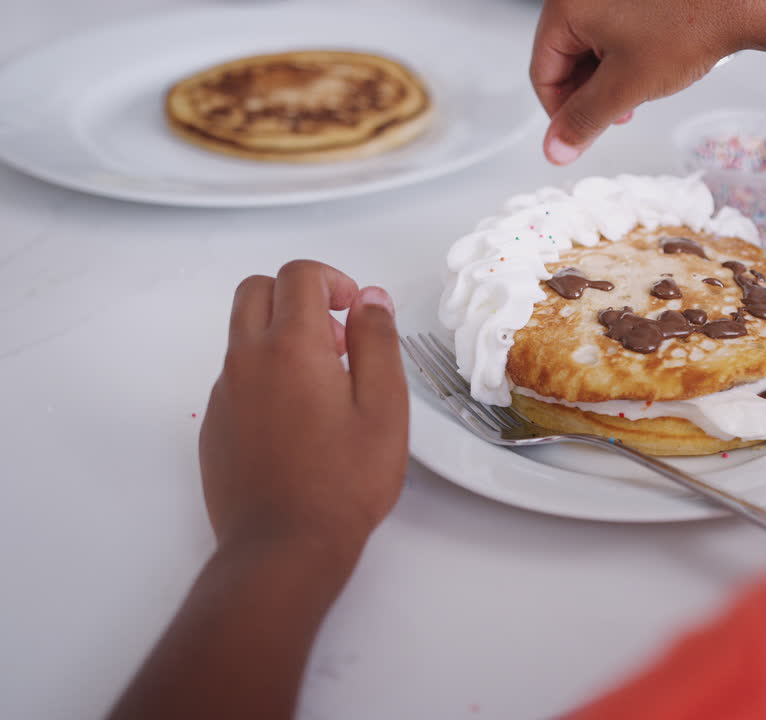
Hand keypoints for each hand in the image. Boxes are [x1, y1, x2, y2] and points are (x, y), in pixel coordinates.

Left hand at [199, 260, 408, 556]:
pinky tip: (299, 424)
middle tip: (336, 338)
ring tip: (324, 387)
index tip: (355, 312)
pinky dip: (265, 376)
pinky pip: (236, 378)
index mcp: (292, 346)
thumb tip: (369, 298)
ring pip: (243, 335)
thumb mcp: (385, 406)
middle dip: (298, 296)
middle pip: (256, 290)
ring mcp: (224, 394)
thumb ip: (378, 341)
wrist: (284, 546)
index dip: (333, 280)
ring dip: (281, 336)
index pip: (299, 275)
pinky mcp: (214, 426)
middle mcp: (247, 360)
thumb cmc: (344, 481)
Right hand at [530, 0, 765, 164]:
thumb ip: (584, 121)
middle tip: (613, 116)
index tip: (579, 135)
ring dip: (606, 79)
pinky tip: (646, 69)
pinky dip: (622, 56)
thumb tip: (555, 149)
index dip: (560, 113)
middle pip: (564, 57)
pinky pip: (611, 28)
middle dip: (588, 94)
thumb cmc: (689, 28)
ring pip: (590, 46)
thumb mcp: (626, 87)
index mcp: (567, 5)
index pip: (542, 71)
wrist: (739, 1)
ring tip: (634, 95)